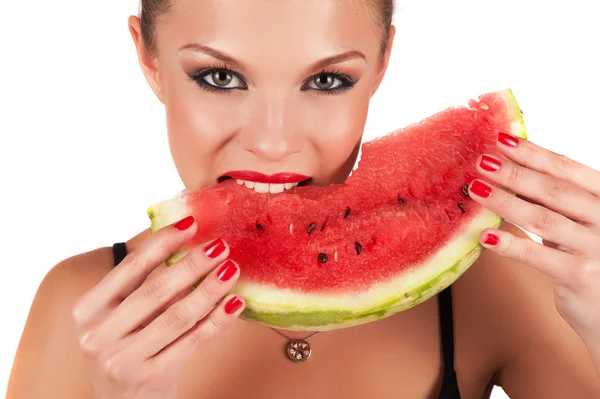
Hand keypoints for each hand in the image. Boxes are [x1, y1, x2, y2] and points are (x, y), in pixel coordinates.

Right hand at [72, 217, 244, 398]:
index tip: (191, 223)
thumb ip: (141, 287)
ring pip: (178, 315)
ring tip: (232, 269)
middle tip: (221, 245)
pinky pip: (193, 341)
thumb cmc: (124, 352)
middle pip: (157, 289)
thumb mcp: (118, 319)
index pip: (130, 267)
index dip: (163, 242)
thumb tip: (187, 245)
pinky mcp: (150, 378)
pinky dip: (217, 320)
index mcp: (87, 310)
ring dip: (210, 289)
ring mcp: (122, 360)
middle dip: (193, 264)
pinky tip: (234, 303)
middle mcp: (98, 335)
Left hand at [467, 132, 599, 339]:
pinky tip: (485, 238)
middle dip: (513, 173)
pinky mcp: (581, 276)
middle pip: (553, 190)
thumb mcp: (578, 223)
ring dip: (504, 203)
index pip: (567, 169)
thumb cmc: (591, 259)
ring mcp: (597, 247)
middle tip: (480, 161)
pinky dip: (510, 245)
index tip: (501, 140)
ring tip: (475, 190)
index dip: (533, 153)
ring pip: (542, 219)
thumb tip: (509, 172)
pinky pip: (538, 256)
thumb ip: (553, 202)